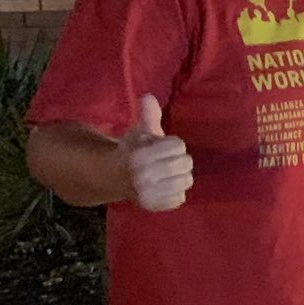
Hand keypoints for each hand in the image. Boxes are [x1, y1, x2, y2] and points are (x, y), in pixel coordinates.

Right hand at [120, 94, 192, 210]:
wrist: (117, 177)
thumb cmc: (135, 150)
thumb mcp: (141, 130)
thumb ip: (149, 115)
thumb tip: (148, 97)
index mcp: (139, 156)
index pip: (178, 146)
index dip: (171, 145)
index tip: (159, 147)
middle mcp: (142, 177)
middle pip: (186, 163)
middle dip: (178, 160)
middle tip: (164, 162)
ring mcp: (149, 194)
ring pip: (186, 181)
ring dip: (179, 176)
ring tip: (165, 175)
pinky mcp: (155, 207)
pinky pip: (180, 198)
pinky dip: (175, 193)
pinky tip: (164, 188)